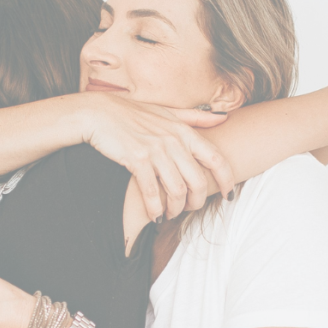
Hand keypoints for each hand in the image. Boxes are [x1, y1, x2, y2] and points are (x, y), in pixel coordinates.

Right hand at [79, 94, 234, 220]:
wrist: (99, 113)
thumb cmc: (133, 113)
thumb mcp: (167, 111)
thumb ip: (196, 117)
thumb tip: (224, 117)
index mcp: (184, 131)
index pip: (216, 159)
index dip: (226, 180)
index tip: (228, 195)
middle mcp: (174, 141)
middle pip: (198, 181)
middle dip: (196, 202)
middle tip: (189, 209)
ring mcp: (156, 150)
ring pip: (177, 190)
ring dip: (175, 208)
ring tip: (169, 214)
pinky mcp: (136, 160)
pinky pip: (152, 192)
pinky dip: (155, 208)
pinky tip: (155, 216)